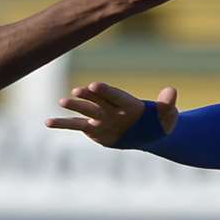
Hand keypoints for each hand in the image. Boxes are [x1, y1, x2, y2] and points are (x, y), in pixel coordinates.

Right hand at [46, 83, 179, 146]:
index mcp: (128, 103)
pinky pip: (76, 125)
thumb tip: (172, 91)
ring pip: (85, 110)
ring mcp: (101, 117)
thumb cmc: (161, 122)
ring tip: (62, 101)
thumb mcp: (168, 116)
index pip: (116, 95)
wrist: (150, 134)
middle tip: (78, 91)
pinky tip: (48, 122)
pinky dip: (63, 123)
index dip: (106, 91)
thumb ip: (167, 104)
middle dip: (89, 96)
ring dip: (74, 106)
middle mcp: (112, 107)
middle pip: (98, 100)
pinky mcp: (93, 128)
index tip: (95, 85)